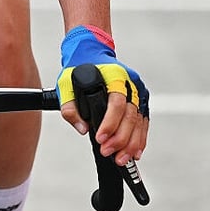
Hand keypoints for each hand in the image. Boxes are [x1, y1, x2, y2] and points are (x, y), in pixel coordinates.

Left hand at [56, 25, 148, 165]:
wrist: (90, 52)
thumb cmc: (78, 67)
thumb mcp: (66, 84)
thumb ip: (69, 107)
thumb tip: (82, 129)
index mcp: (113, 75)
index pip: (116, 102)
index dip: (110, 123)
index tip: (100, 138)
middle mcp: (130, 82)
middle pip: (130, 115)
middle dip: (120, 138)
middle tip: (107, 152)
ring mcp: (138, 90)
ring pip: (139, 121)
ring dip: (131, 143)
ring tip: (120, 158)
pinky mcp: (142, 99)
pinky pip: (143, 122)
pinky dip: (140, 139)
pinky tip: (134, 152)